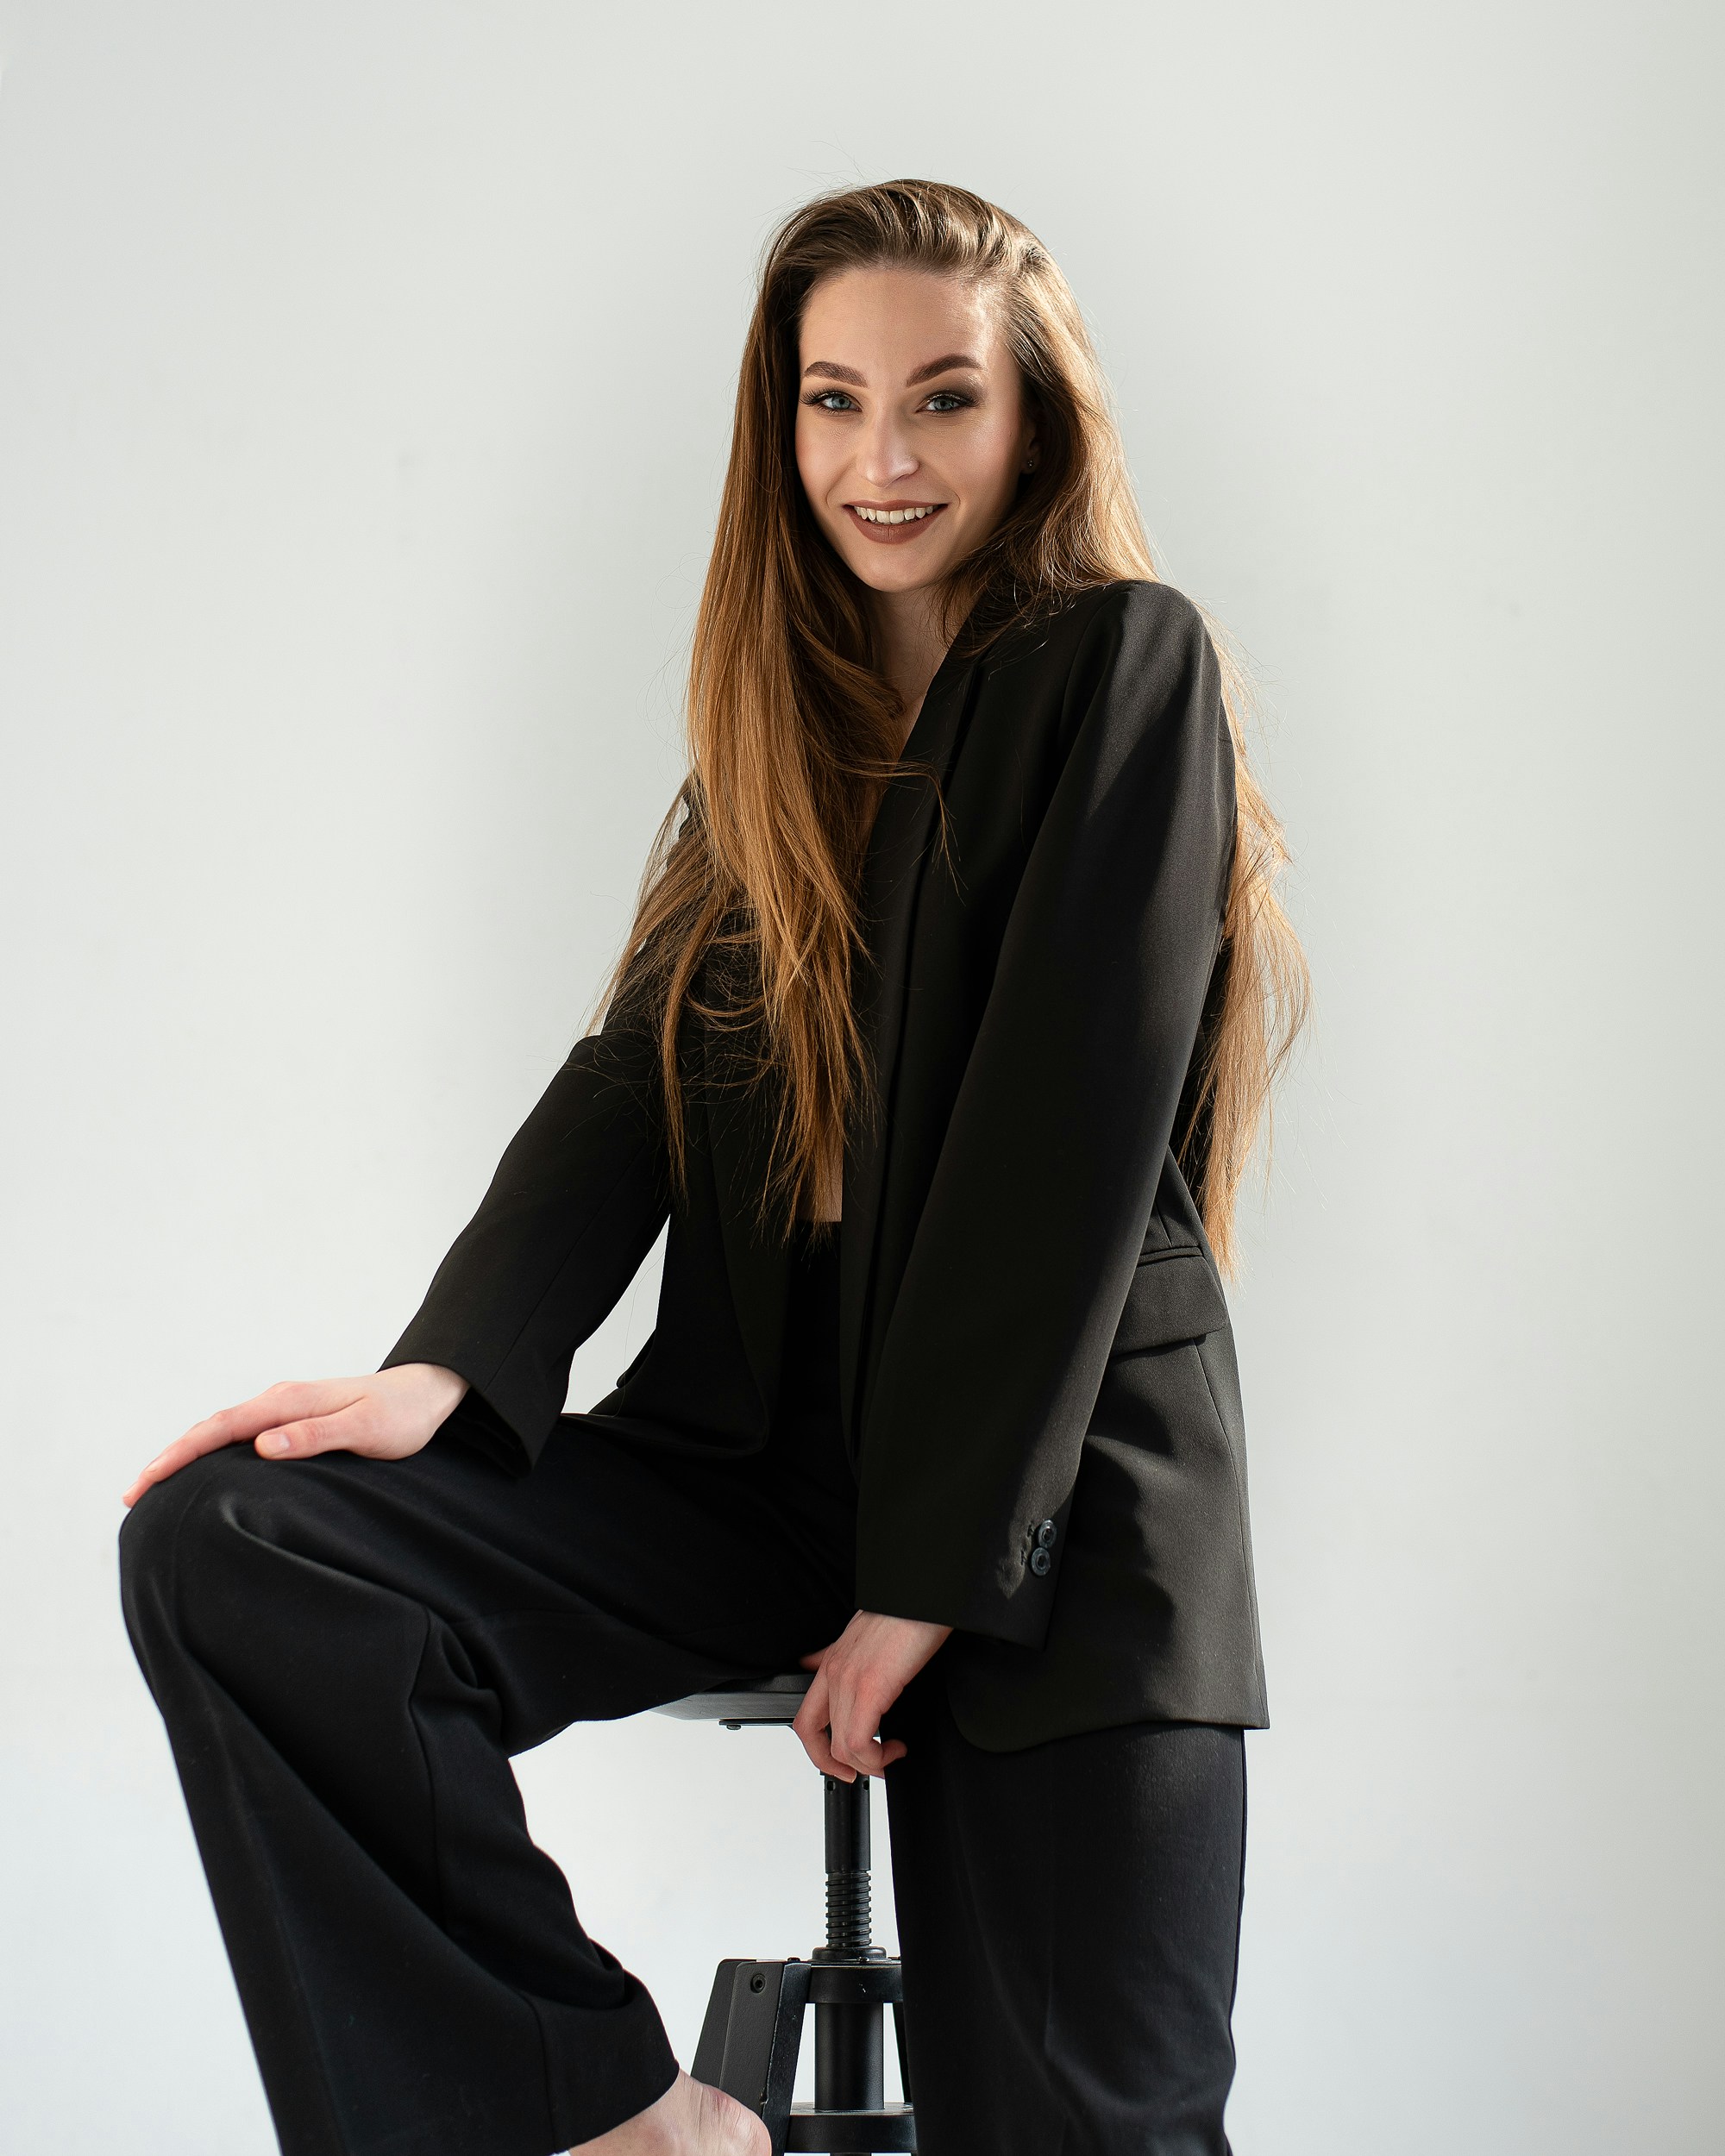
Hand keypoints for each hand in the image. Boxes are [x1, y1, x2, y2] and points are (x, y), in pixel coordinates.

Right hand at [121, 1363, 469, 1507]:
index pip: (221, 1428)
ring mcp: (285, 1408)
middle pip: (211, 1428)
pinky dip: (212, 1451)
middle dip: (169, 1458)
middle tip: (132, 1495)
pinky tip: (205, 1473)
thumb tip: (261, 1446)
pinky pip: (241, 1435)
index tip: (147, 1482)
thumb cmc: (402, 1415)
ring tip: (153, 1487)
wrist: (428, 1391)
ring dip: (187, 1454)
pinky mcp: (294, 1419)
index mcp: (289, 1401)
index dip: (180, 1455)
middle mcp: (280, 1400)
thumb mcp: (365, 1429)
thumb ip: (315, 1436)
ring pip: (223, 1430)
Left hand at [793, 1609, 951, 1779]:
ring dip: (868, 1763)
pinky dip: (876, 1758)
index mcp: (831, 1664)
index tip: (841, 1762)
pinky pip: (858, 1742)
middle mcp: (834, 1674)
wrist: (922, 1595)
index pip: (805, 1720)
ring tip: (891, 1754)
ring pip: (841, 1746)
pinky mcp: (871, 1688)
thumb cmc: (902, 1613)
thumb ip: (835, 1653)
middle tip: (866, 1770)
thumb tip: (815, 1662)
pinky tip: (895, 1748)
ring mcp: (849, 1681)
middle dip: (840, 1766)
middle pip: (816, 1739)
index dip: (817, 1751)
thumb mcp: (858, 1633)